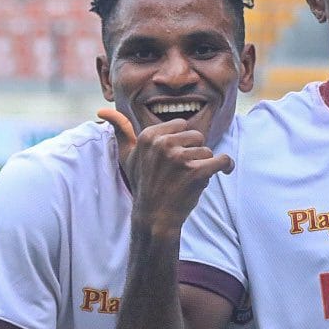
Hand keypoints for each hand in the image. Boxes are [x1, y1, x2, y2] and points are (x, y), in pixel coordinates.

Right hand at [100, 107, 232, 236]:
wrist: (154, 216)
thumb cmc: (143, 184)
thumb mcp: (127, 156)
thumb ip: (120, 131)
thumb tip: (102, 111)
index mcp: (149, 135)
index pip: (181, 125)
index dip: (182, 142)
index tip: (173, 158)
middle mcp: (163, 143)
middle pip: (197, 136)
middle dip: (194, 152)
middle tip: (181, 171)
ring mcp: (180, 157)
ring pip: (208, 151)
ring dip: (203, 165)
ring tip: (188, 180)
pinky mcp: (197, 171)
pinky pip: (223, 160)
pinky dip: (227, 166)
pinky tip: (224, 171)